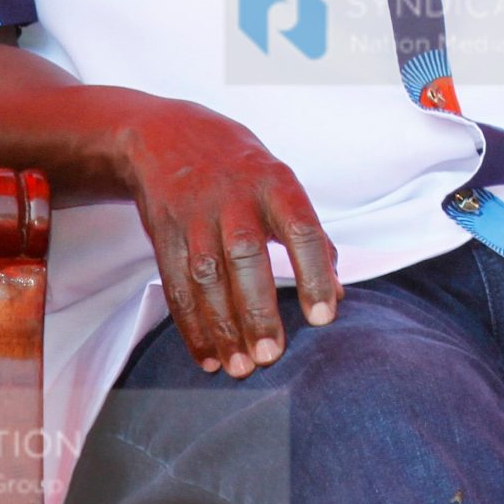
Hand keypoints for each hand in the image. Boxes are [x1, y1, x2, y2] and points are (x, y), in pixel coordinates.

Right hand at [111, 97, 340, 376]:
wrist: (165, 136)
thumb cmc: (241, 168)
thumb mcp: (282, 184)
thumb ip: (311, 236)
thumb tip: (340, 291)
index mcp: (275, 184)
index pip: (302, 230)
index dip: (315, 274)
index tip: (324, 318)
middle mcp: (233, 199)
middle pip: (246, 257)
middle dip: (257, 310)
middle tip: (270, 356)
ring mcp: (194, 216)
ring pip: (207, 277)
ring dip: (222, 327)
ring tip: (239, 367)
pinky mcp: (163, 235)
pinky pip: (175, 285)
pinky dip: (190, 326)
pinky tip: (207, 356)